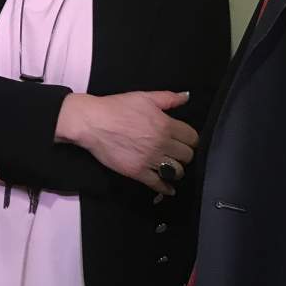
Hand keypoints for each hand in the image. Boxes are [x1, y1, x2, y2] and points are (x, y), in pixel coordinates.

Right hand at [55, 91, 198, 194]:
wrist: (93, 122)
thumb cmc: (118, 107)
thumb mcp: (144, 97)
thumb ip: (168, 98)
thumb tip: (186, 96)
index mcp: (166, 125)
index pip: (192, 138)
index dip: (191, 139)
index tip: (186, 140)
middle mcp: (161, 144)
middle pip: (187, 156)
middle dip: (185, 154)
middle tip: (177, 153)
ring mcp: (150, 160)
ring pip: (176, 171)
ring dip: (176, 170)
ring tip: (171, 166)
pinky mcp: (137, 172)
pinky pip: (158, 184)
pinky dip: (166, 188)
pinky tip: (168, 188)